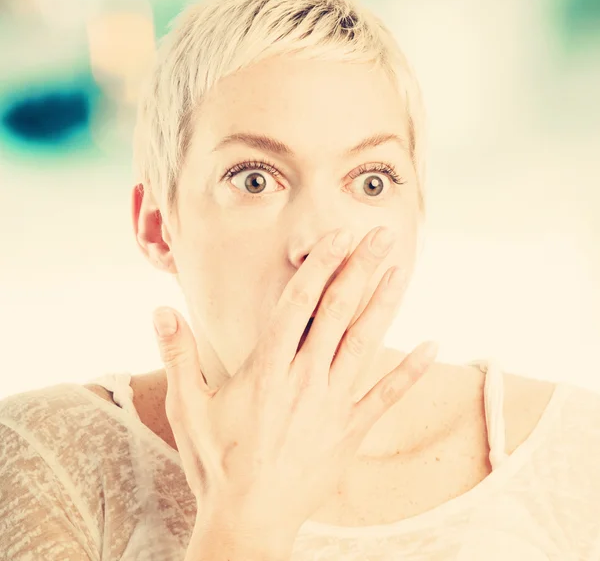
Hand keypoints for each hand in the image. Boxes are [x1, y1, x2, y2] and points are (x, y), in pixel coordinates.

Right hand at [152, 226, 437, 537]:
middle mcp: (304, 379)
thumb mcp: (187, 407)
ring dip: (384, 303)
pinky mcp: (350, 432)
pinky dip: (410, 372)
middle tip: (381, 236)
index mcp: (266, 369)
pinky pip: (386, 396)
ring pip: (365, 343)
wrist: (248, 521)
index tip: (338, 236)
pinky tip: (432, 346)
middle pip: (338, 312)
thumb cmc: (215, 462)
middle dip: (360, 269)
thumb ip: (177, 354)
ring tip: (400, 270)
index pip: (299, 304)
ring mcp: (332, 405)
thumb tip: (160, 310)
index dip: (320, 266)